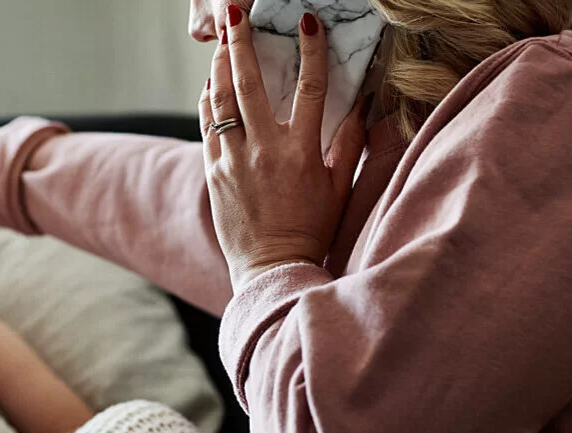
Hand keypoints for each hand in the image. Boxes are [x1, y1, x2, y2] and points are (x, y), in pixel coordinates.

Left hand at [201, 6, 367, 287]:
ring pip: (221, 100)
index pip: (310, 88)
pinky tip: (212, 82)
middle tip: (236, 15)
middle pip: (249, 83)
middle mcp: (264, 151)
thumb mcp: (340, 186)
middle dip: (241, 43)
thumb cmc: (313, 228)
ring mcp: (234, 160)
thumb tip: (364, 103)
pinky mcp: (214, 171)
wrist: (272, 268)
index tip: (308, 23)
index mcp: (302, 152)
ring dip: (220, 65)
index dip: (311, 52)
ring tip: (223, 40)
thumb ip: (350, 142)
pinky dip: (209, 99)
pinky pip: (208, 124)